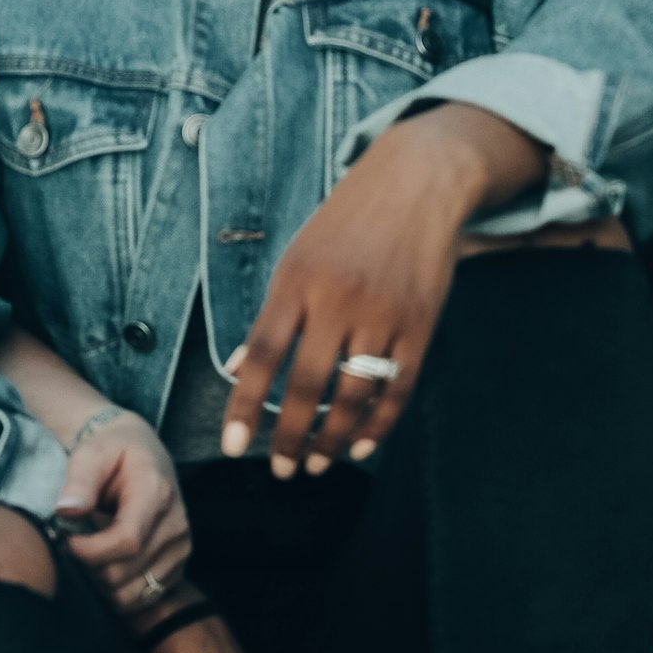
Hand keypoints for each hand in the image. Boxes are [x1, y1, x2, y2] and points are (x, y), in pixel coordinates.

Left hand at [53, 408, 190, 615]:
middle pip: (125, 573)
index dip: (90, 551)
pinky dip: (116, 589)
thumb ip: (79, 480)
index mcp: (157, 493)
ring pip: (132, 593)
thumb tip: (67, 510)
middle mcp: (176, 525)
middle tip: (76, 543)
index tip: (68, 540)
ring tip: (92, 552)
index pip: (127, 541)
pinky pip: (141, 598)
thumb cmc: (112, 452)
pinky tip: (107, 562)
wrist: (144, 454)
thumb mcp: (91, 453)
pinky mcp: (177, 567)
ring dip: (101, 582)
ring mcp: (181, 549)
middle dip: (89, 566)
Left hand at [221, 102, 547, 476]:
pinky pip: (398, 388)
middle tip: (281, 468)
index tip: (232, 445)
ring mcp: (383, 314)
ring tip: (316, 464)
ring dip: (333, 440)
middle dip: (291, 437)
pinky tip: (360, 445)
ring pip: (354, 395)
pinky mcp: (420, 325)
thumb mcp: (296, 257)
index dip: (245, 405)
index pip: (262, 354)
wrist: (415, 184)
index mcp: (297, 281)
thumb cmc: (345, 225)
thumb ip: (272, 315)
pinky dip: (379, 423)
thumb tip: (236, 369)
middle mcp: (338, 300)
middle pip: (308, 385)